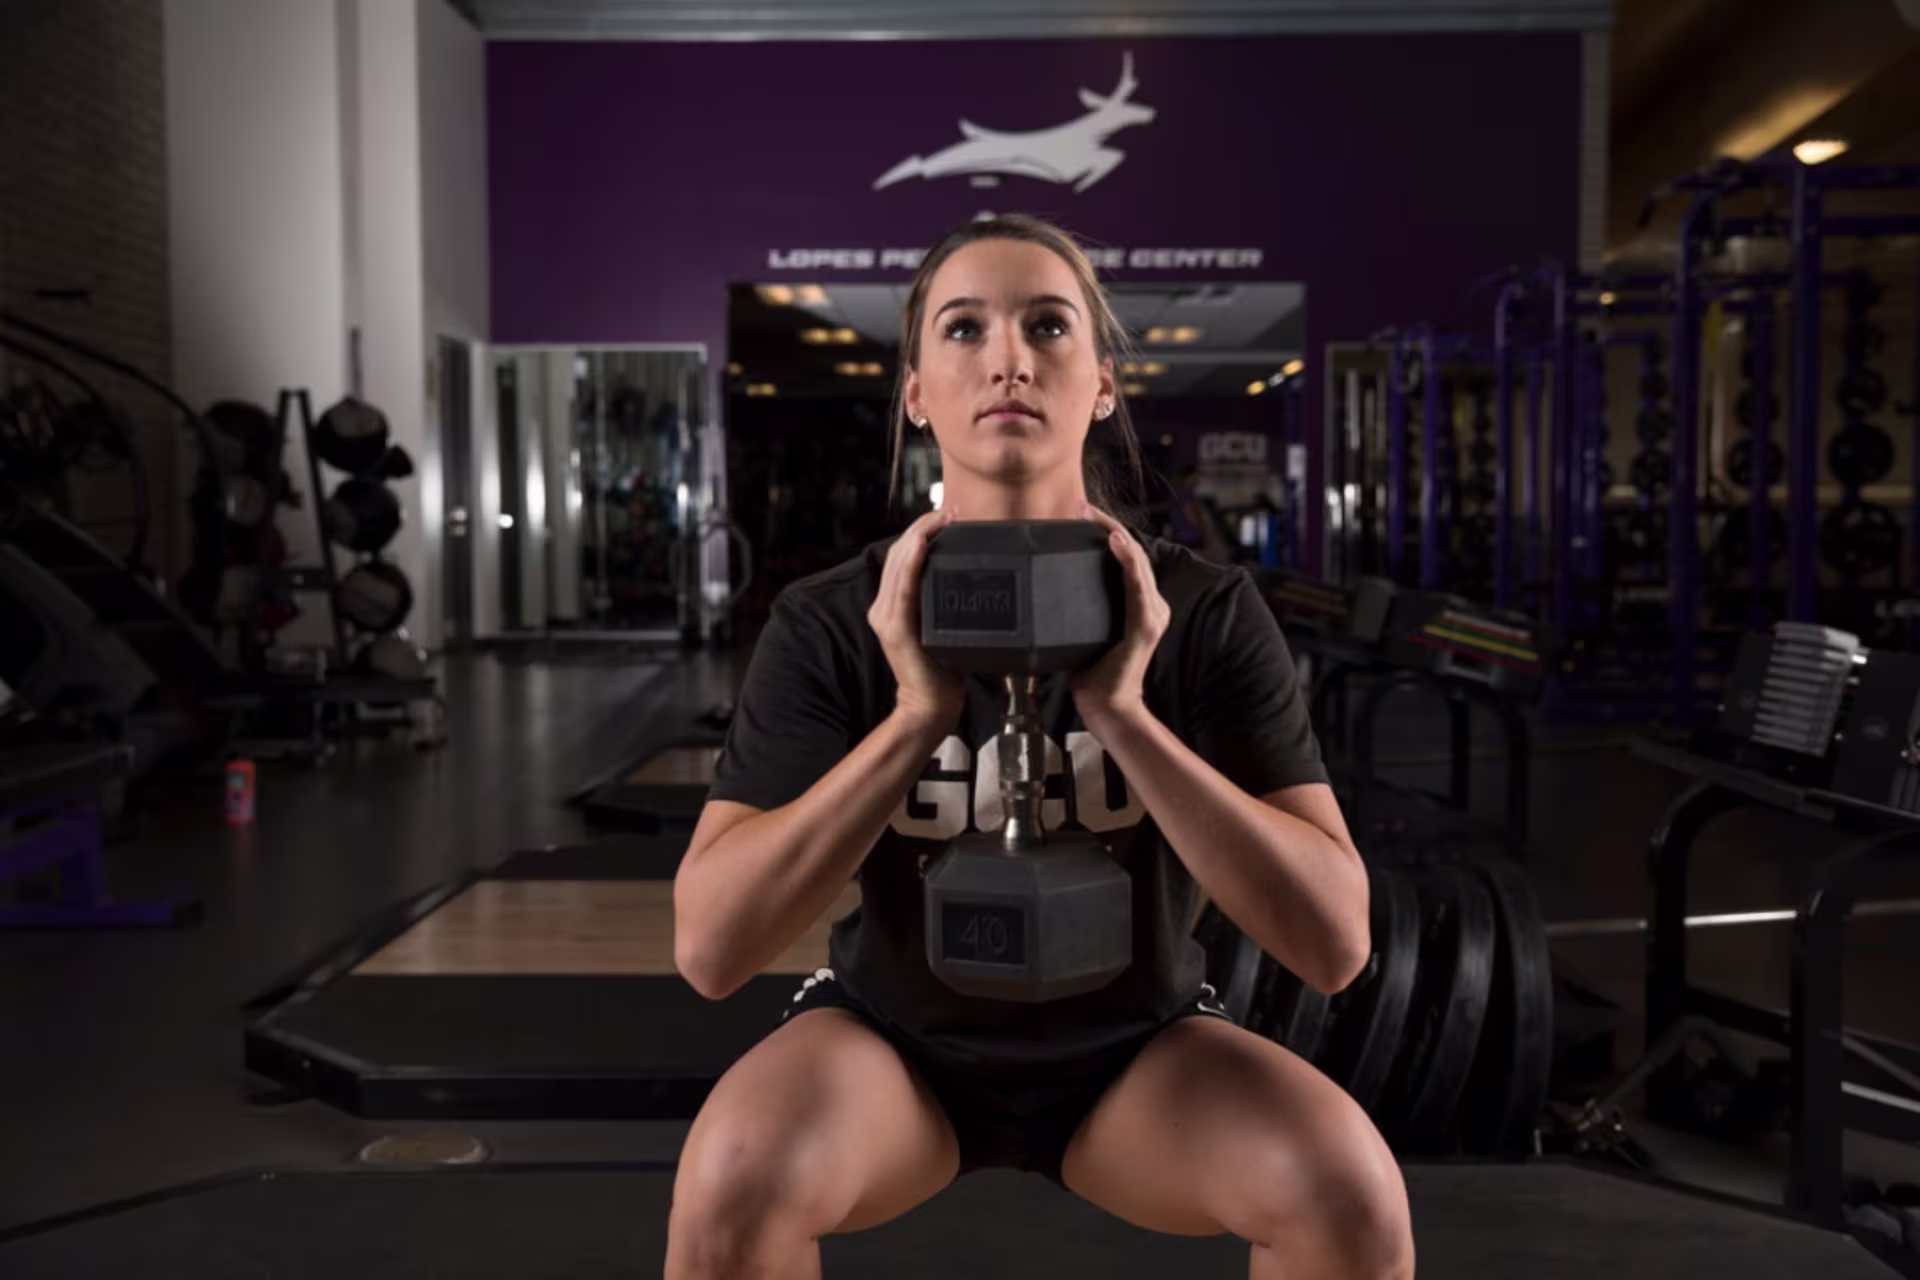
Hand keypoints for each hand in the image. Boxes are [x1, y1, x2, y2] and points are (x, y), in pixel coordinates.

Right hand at [868, 505, 965, 729]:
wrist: (931, 706)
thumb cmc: (942, 670)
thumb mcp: (942, 628)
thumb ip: (946, 604)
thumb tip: (972, 580)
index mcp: (892, 605)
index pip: (903, 557)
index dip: (921, 530)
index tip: (947, 515)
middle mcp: (883, 607)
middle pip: (900, 553)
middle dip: (924, 526)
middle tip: (950, 510)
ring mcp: (887, 617)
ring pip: (900, 563)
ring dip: (921, 535)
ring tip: (942, 518)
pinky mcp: (896, 629)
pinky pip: (903, 588)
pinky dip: (912, 562)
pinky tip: (923, 544)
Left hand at [1071, 502, 1169, 726]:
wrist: (1106, 706)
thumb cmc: (1091, 672)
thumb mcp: (1078, 631)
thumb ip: (1069, 609)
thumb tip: (1037, 588)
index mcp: (1136, 601)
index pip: (1124, 556)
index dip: (1106, 529)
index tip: (1080, 511)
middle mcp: (1150, 603)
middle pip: (1131, 552)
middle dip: (1107, 524)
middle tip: (1081, 505)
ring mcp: (1151, 613)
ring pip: (1136, 562)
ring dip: (1116, 534)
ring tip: (1094, 516)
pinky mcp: (1146, 626)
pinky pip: (1138, 586)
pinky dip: (1128, 562)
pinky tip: (1116, 543)